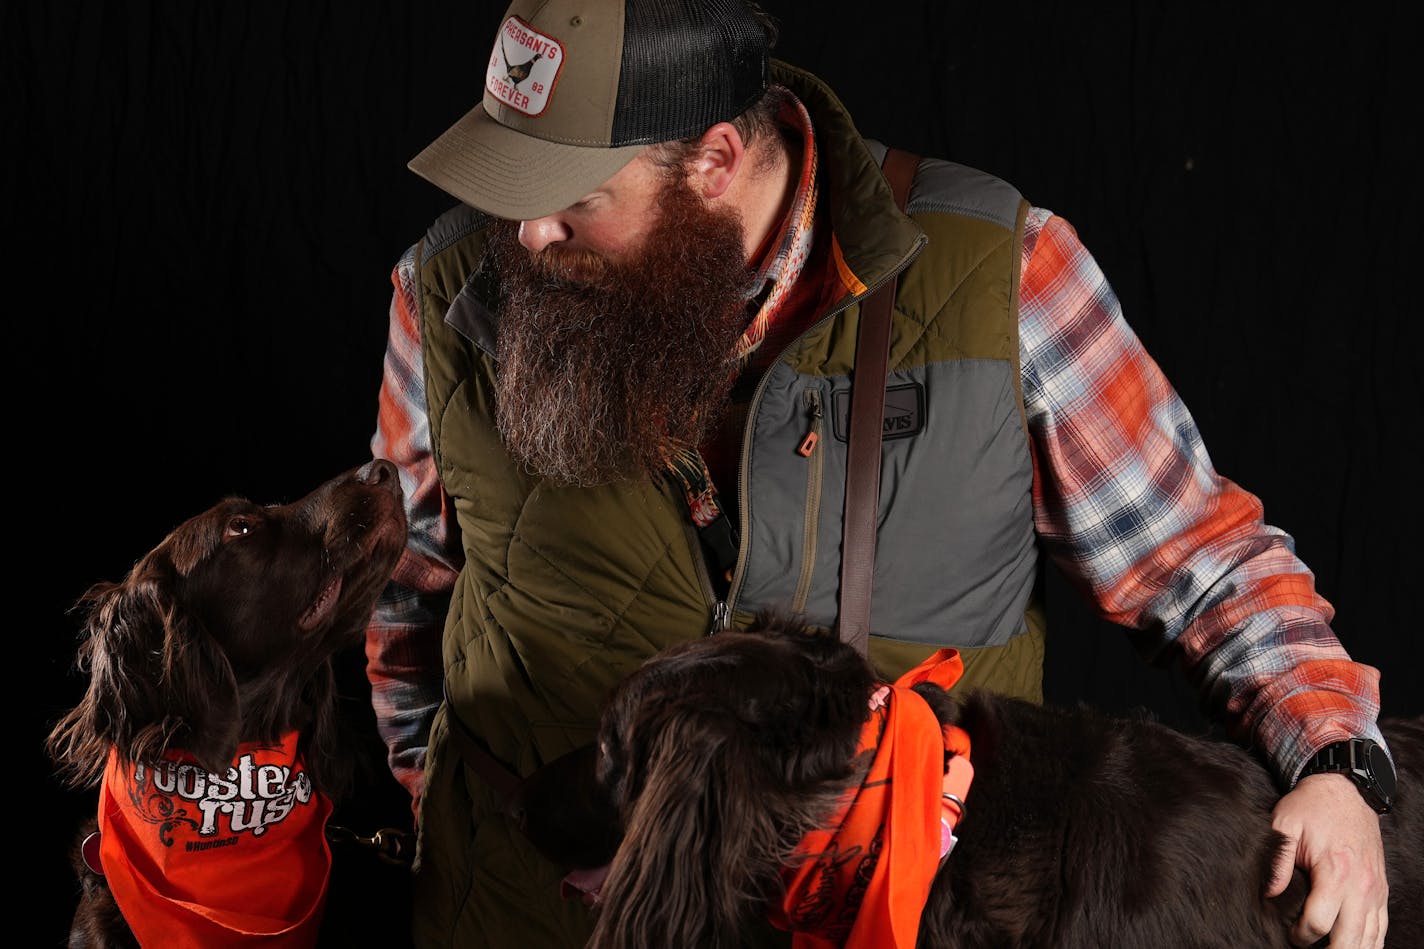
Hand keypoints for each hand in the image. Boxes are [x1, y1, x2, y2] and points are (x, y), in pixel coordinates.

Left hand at [1266, 772, 1387, 947]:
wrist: (1345, 791)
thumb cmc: (1311, 807)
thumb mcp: (1285, 825)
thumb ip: (1277, 863)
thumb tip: (1267, 894)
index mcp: (1335, 871)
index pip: (1319, 923)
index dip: (1300, 936)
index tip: (1289, 935)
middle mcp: (1361, 886)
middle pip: (1349, 939)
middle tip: (1306, 947)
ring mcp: (1375, 890)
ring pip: (1370, 939)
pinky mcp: (1381, 890)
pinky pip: (1382, 927)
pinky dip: (1371, 943)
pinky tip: (1355, 947)